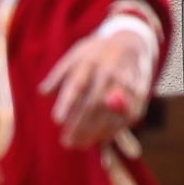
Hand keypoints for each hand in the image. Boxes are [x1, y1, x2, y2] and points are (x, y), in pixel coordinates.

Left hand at [40, 28, 152, 148]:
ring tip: (79, 144)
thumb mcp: (74, 56)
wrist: (131, 40)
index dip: (67, 103)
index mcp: (89, 62)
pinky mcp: (140, 93)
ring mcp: (126, 83)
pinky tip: (100, 138)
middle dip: (80, 125)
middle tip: (67, 142)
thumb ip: (58, 75)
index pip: (77, 84)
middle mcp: (109, 72)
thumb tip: (42, 93)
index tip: (57, 121)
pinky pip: (128, 116)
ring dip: (95, 132)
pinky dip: (114, 129)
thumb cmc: (95, 53)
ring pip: (111, 112)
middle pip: (94, 103)